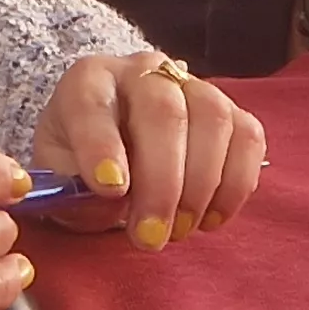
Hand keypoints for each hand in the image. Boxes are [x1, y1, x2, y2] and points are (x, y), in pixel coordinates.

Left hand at [28, 51, 266, 248]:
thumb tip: (116, 199)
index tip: (111, 190)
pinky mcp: (231, 111)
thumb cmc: (80, 167)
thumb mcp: (60, 180)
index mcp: (88, 81)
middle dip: (161, 181)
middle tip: (150, 237)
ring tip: (180, 230)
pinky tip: (211, 218)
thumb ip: (74, 190)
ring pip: (213, 118)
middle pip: (164, 111)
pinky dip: (236, 184)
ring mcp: (193, 86)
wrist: (114, 158)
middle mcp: (142, 72)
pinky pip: (248, 138)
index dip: (101, 146)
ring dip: (201, 185)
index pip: (92, 102)